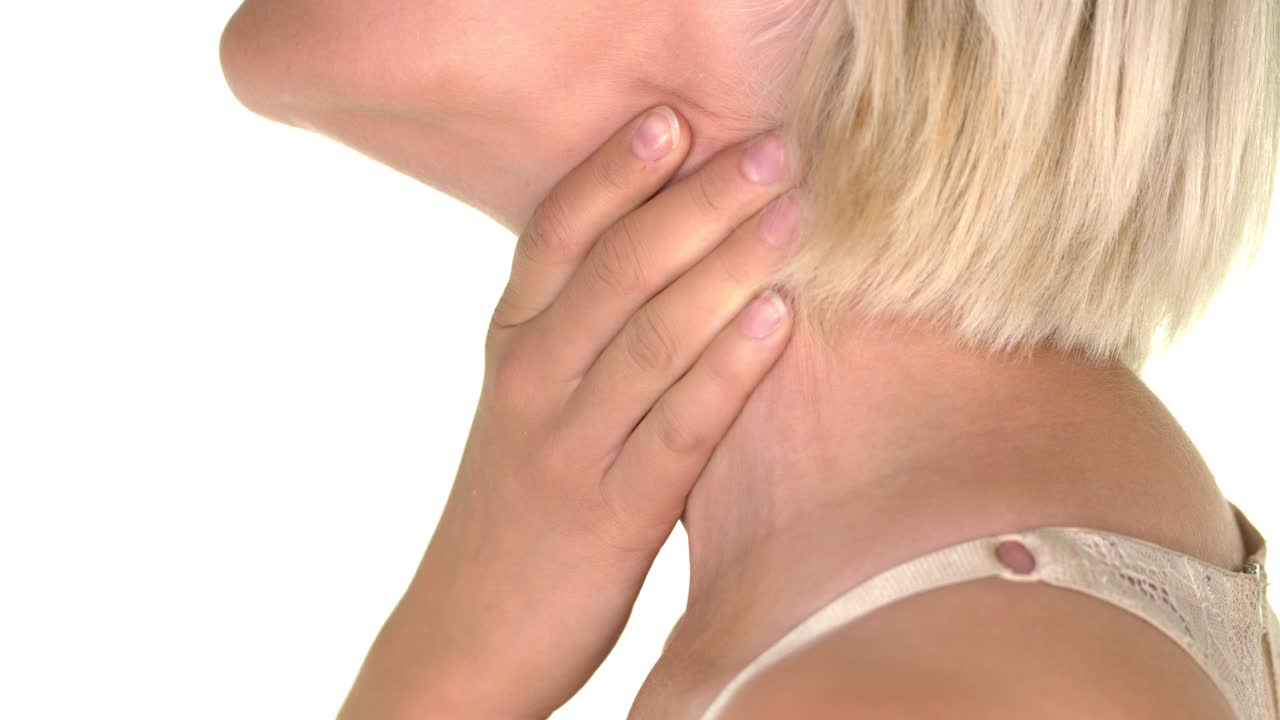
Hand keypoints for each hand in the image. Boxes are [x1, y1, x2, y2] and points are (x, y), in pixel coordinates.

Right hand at [337, 105, 802, 718]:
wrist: (468, 633)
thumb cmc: (518, 504)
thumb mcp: (528, 402)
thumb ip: (580, 331)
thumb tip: (669, 252)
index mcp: (511, 344)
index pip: (555, 234)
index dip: (612, 173)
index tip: (672, 120)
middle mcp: (530, 381)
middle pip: (614, 270)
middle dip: (694, 203)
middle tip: (770, 149)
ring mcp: (565, 448)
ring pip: (648, 339)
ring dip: (725, 268)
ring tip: (791, 213)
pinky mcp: (608, 516)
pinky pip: (676, 430)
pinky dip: (726, 370)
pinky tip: (776, 320)